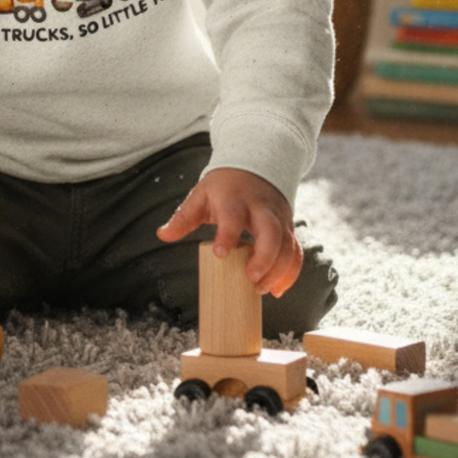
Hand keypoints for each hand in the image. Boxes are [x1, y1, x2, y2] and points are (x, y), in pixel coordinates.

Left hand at [155, 167, 302, 297]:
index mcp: (234, 199)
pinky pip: (296, 251)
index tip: (221, 254)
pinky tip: (277, 289)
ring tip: (262, 290)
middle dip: (265, 257)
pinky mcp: (288, 228)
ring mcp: (278, 218)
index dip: (228, 234)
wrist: (254, 167)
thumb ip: (183, 217)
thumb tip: (162, 235)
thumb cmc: (224, 187)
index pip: (233, 215)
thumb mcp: (200, 195)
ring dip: (279, 270)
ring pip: (288, 244)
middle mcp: (261, 208)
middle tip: (252, 279)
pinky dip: (291, 272)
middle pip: (271, 231)